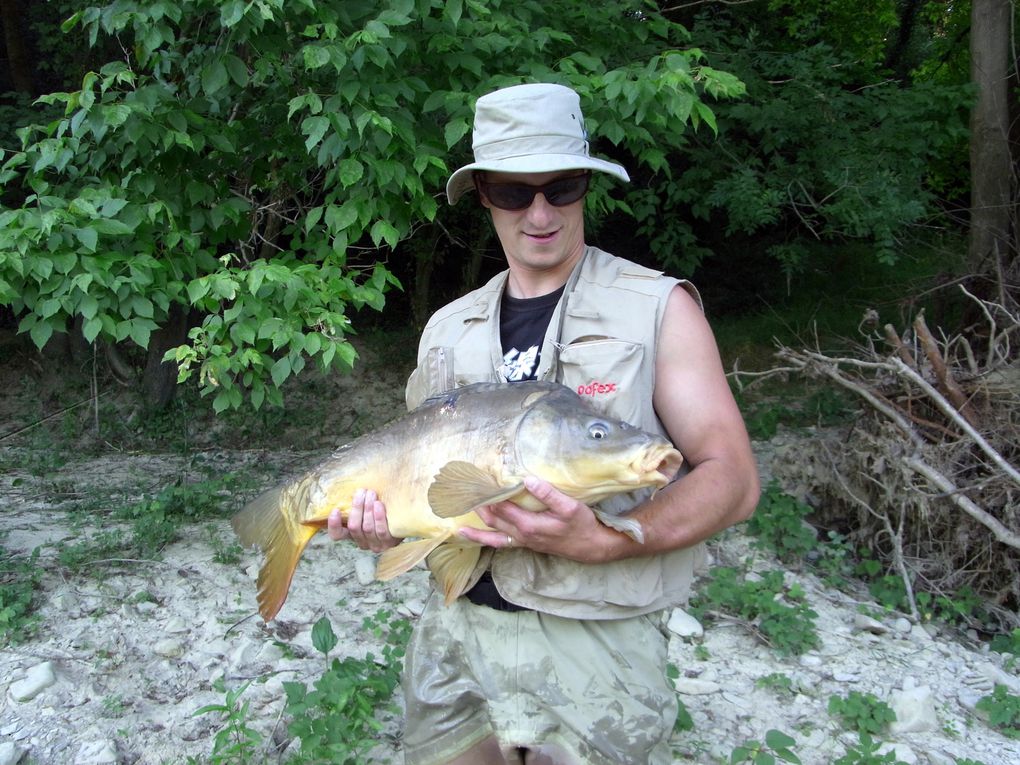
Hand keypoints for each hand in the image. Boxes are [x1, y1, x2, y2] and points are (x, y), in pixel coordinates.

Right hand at [327, 488, 401, 552]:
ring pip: (367, 528)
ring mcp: (375, 545)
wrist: (404, 521)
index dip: (333, 524)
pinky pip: (381, 531)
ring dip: (368, 509)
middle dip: (357, 508)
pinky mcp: (389, 544)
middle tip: (361, 492)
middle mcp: (362, 542)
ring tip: (371, 494)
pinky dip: (379, 517)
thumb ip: (357, 503)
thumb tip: (351, 487)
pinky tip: (379, 505)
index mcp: (352, 535)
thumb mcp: (366, 508)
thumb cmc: (381, 510)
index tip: (336, 510)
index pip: (337, 534)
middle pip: (354, 527)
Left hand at [458, 477, 621, 562]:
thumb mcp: (570, 507)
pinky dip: (487, 540)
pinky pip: (501, 544)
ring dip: (476, 530)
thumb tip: (527, 480)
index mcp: (529, 524)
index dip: (488, 493)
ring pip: (493, 536)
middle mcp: (521, 535)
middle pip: (493, 520)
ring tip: (458, 526)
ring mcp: (523, 542)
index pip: (502, 506)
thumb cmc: (582, 525)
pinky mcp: (526, 544)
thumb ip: (548, 494)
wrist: (592, 547)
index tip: (477, 479)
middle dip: (478, 507)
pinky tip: (478, 537)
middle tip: (464, 494)